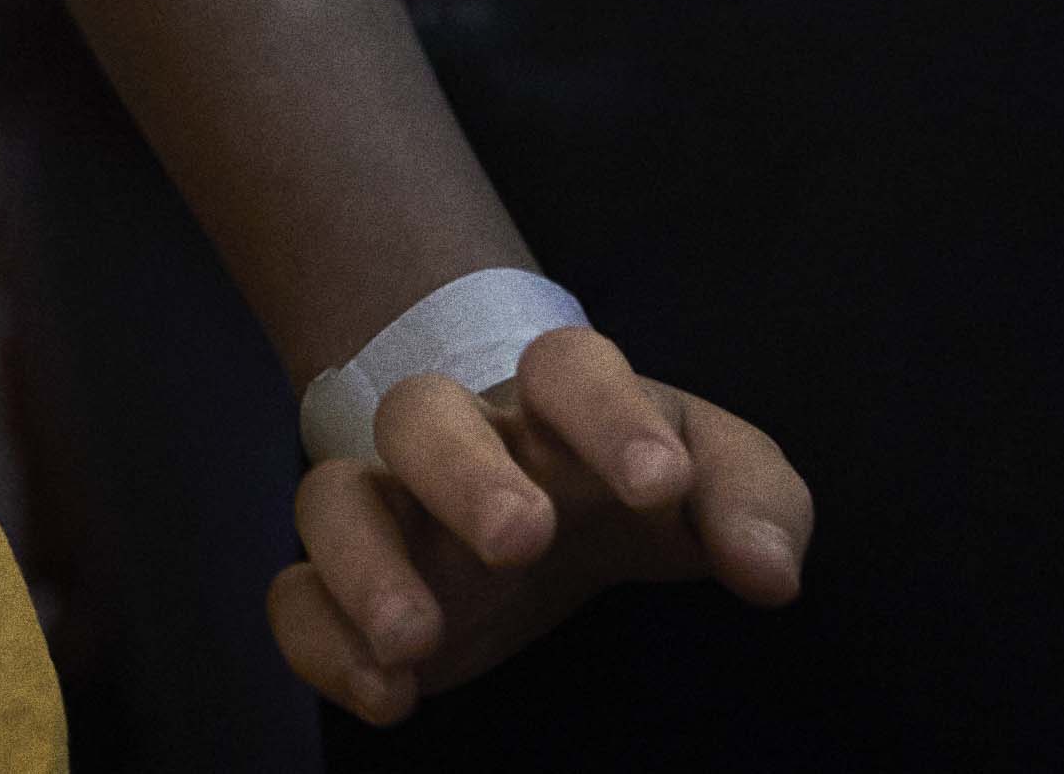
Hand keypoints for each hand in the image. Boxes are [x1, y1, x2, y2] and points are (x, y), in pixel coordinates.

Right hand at [273, 328, 810, 723]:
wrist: (548, 503)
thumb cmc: (636, 484)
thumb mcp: (718, 481)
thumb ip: (757, 504)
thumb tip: (768, 571)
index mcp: (557, 403)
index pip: (567, 366)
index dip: (609, 413)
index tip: (661, 487)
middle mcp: (461, 441)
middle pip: (422, 412)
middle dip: (464, 472)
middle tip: (522, 540)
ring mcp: (393, 510)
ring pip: (332, 496)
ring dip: (365, 563)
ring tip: (417, 641)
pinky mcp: (350, 587)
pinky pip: (294, 596)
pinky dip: (322, 642)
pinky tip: (390, 697)